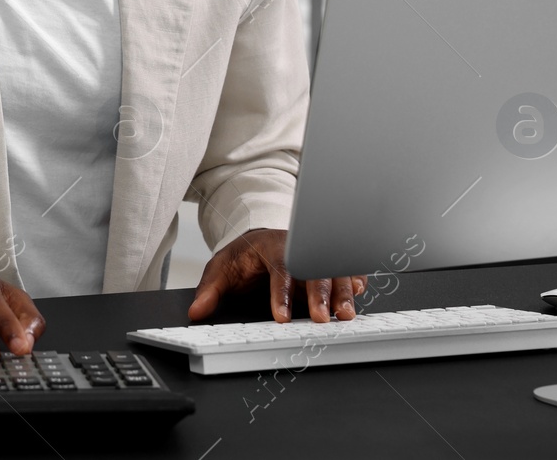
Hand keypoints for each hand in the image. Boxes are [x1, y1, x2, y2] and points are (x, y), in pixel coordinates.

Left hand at [187, 229, 365, 324]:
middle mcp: (298, 249)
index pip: (279, 269)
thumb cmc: (245, 256)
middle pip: (313, 268)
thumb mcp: (222, 268)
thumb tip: (196, 311)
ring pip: (334, 269)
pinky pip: (347, 268)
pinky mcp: (329, 262)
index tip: (282, 316)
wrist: (260, 239)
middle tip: (321, 319)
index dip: (281, 294)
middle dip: (319, 294)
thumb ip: (210, 290)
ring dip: (342, 292)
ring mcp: (316, 254)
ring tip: (345, 314)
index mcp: (271, 247)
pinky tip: (360, 292)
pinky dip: (355, 280)